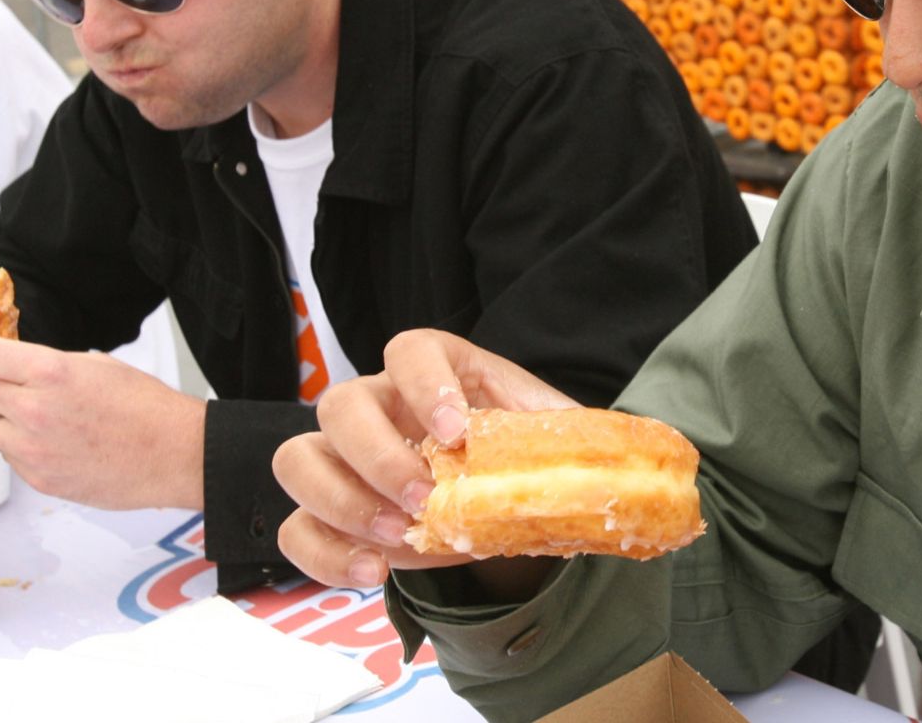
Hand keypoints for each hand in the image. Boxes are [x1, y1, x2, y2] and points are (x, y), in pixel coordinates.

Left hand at [0, 329, 206, 509]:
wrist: (174, 455)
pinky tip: (39, 436)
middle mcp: (33, 412)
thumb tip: (14, 366)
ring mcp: (33, 451)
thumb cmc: (146, 407)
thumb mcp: (96, 365)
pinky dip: (12, 442)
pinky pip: (6, 455)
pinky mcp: (39, 479)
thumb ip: (47, 365)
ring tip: (8, 405)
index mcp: (50, 374)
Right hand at [273, 328, 577, 589]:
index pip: (410, 350)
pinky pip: (296, 527)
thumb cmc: (520, 456)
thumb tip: (625, 457)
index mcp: (437, 373)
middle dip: (376, 457)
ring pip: (298, 459)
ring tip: (398, 540)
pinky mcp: (329, 512)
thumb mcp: (549, 440)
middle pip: (339, 404)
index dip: (425, 384)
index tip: (455, 430)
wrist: (501, 502)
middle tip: (424, 500)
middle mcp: (380, 405)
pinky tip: (372, 573)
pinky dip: (324, 554)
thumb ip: (571, 439)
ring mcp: (344, 457)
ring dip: (342, 503)